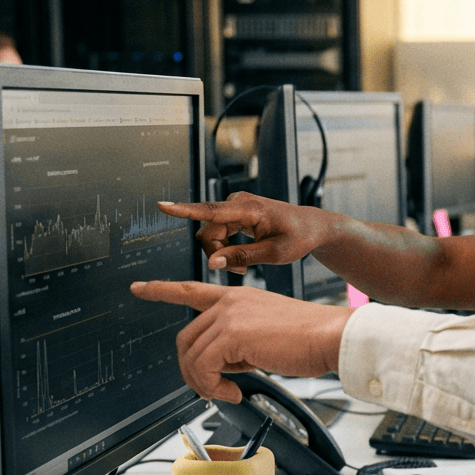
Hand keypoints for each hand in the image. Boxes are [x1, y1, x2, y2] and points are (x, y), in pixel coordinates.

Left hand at [129, 281, 351, 401]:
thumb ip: (239, 344)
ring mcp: (228, 316)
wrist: (330, 336)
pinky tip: (232, 392)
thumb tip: (222, 369)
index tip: (139, 287)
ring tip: (226, 392)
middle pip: (186, 338)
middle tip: (214, 388)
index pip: (191, 290)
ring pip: (191, 356)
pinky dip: (213, 387)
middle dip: (193, 370)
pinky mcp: (231, 334)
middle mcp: (229, 302)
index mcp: (237, 297)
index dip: (161, 290)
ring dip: (204, 383)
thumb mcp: (267, 335)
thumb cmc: (310, 338)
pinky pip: (204, 367)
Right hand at [159, 192, 326, 273]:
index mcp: (250, 209)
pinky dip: (226, 249)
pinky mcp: (234, 214)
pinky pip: (218, 233)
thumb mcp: (274, 253)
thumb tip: (212, 262)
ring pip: (211, 235)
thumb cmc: (298, 237)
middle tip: (240, 271)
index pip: (211, 211)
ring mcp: (235, 207)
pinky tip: (242, 259)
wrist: (311, 227)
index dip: (185, 211)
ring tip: (244, 266)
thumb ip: (242, 257)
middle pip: (208, 232)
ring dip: (222, 253)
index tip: (163, 206)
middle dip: (218, 254)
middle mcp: (238, 203)